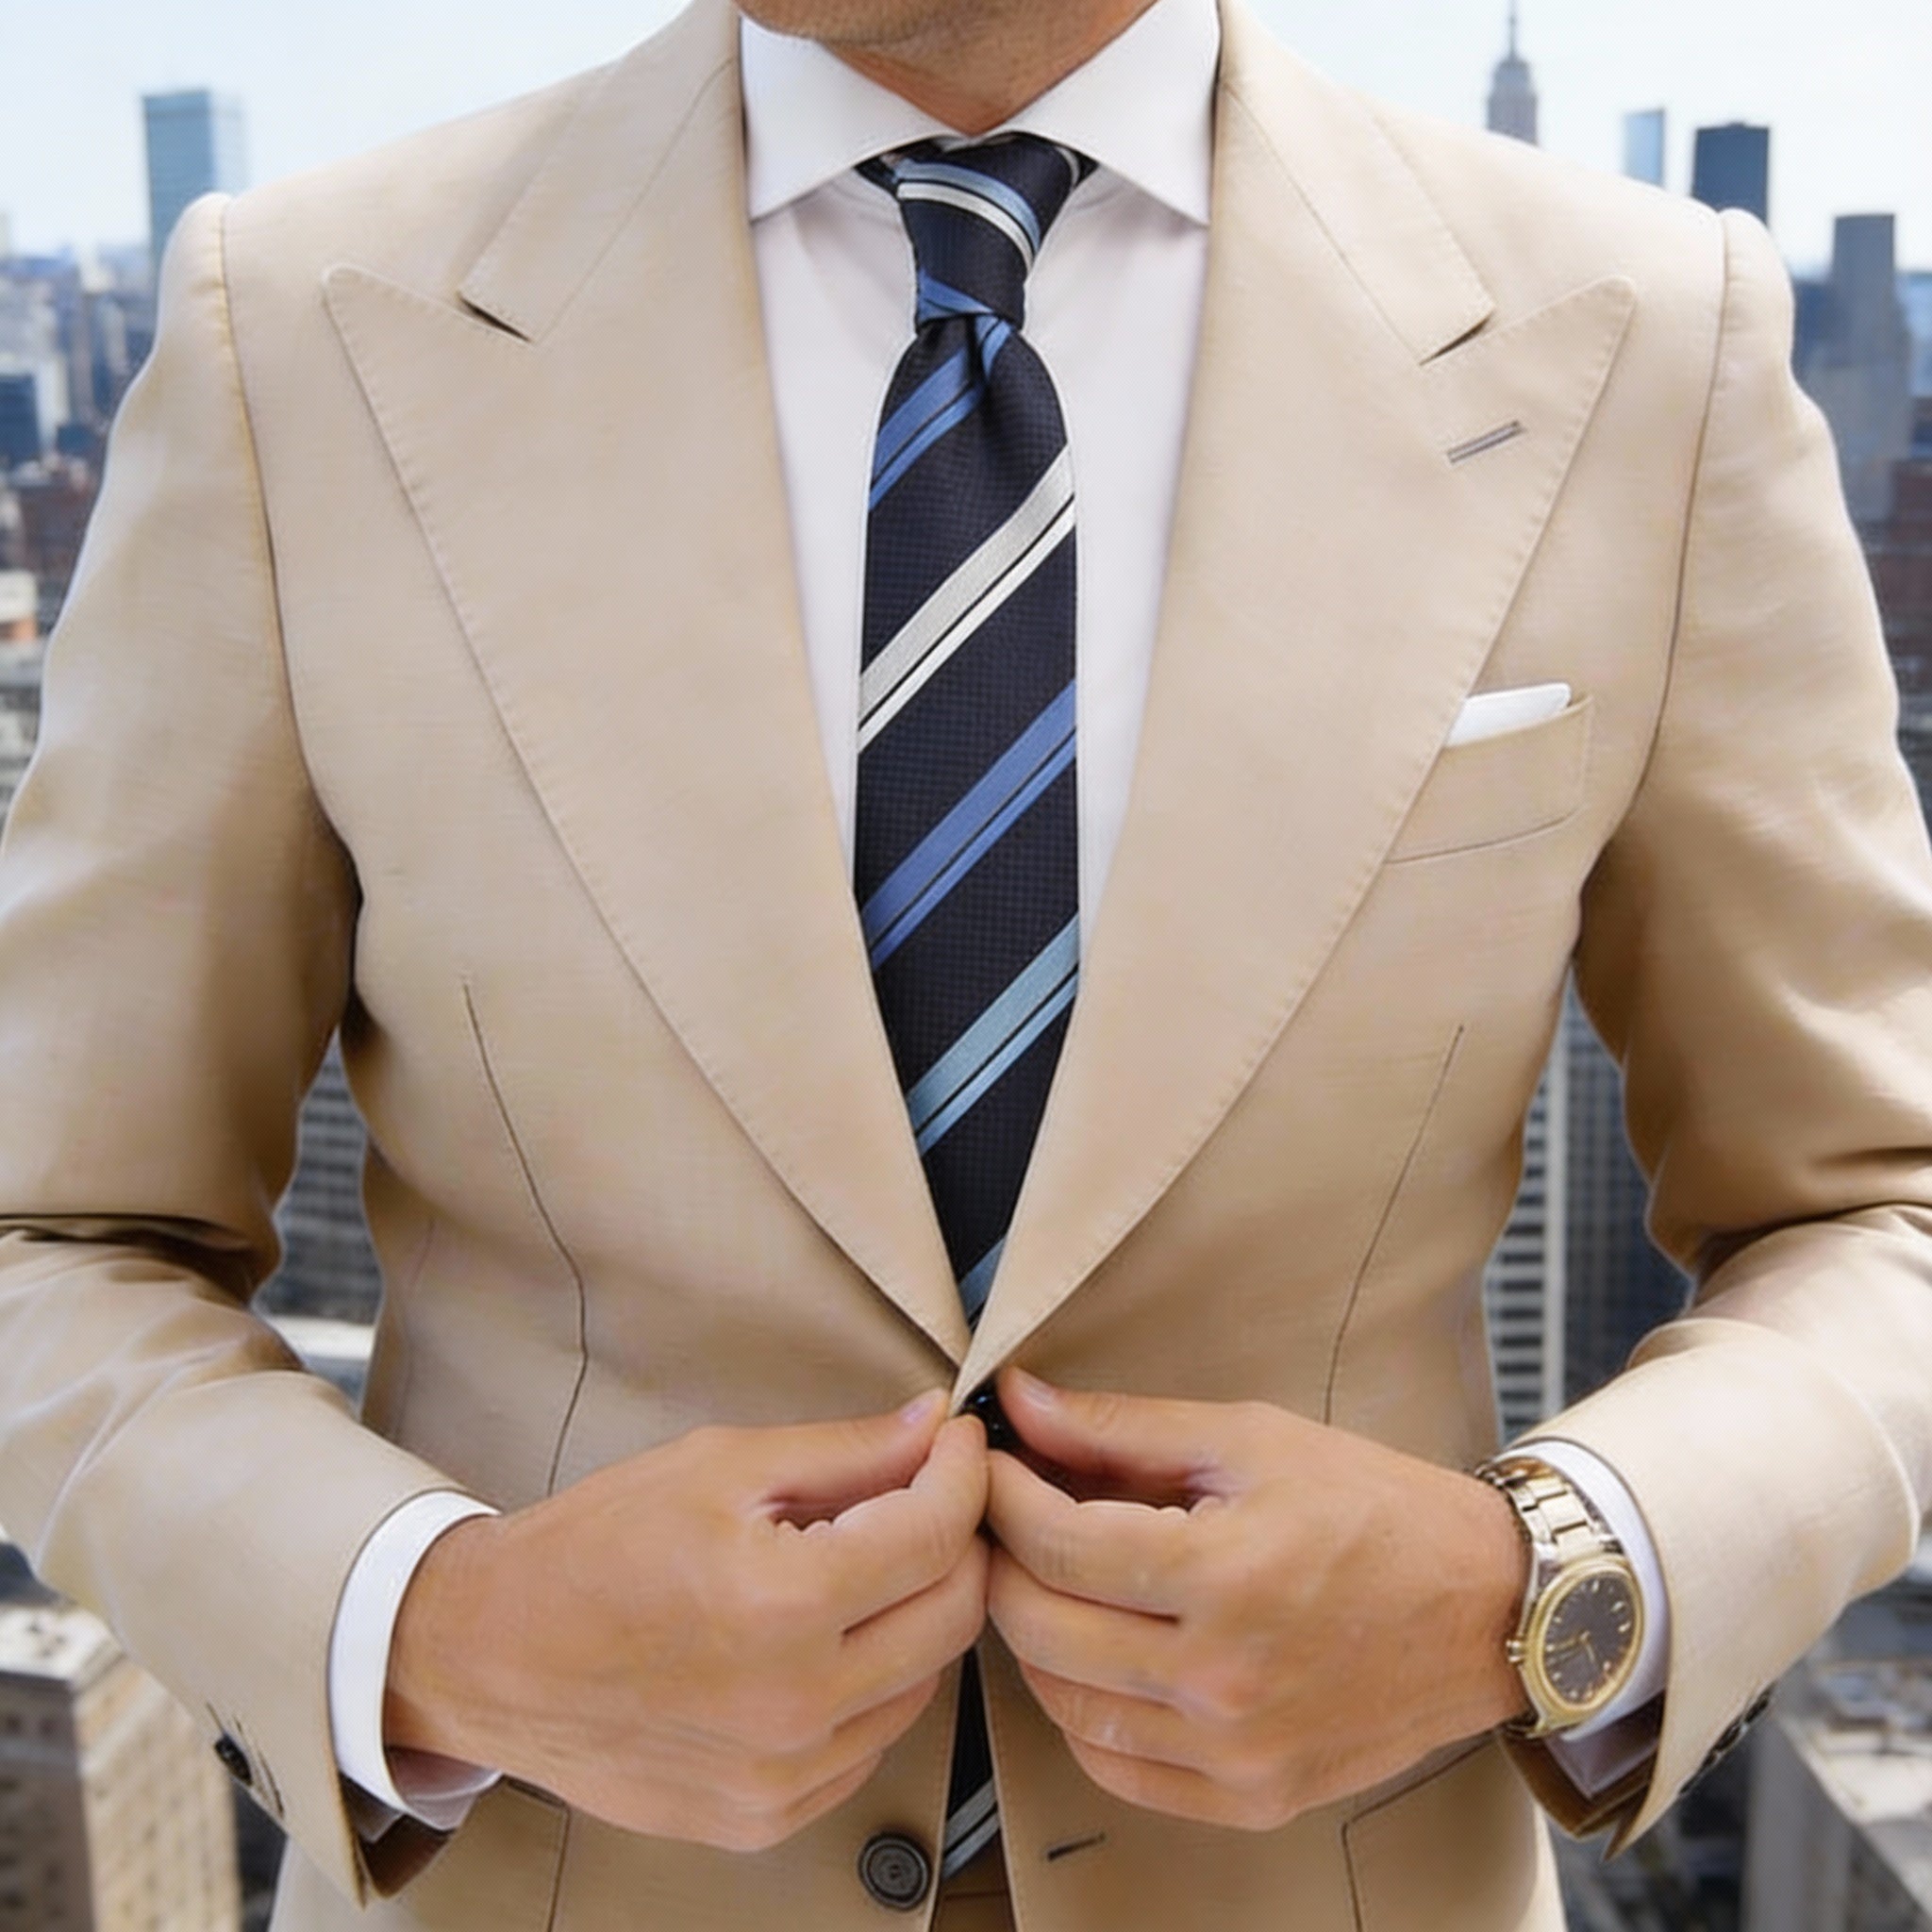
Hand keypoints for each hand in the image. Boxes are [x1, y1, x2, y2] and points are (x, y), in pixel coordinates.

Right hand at [385, 1394, 988, 1851]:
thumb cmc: (594, 1548)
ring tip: (865, 1565)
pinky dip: (872, 1685)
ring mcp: (783, 1776)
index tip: (957, 1443)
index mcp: (783, 1603)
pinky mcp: (765, 1818)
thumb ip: (845, 1451)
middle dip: (959, 1541)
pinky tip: (825, 1639)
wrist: (490, 1656)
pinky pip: (869, 1743)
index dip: (963, 1473)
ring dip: (917, 1614)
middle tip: (926, 1495)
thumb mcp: (719, 1466)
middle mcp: (795, 1704)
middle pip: (954, 1615)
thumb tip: (933, 1426)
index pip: (937, 1534)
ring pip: (924, 1683)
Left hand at [984, 1369, 1527, 1831]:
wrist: (1487, 1608)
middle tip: (1004, 1515)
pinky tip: (1093, 1655)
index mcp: (1225, 1576)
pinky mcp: (1251, 1797)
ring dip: (1033, 1636)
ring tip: (1046, 1578)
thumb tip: (1022, 1402)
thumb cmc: (1375, 1509)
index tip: (991, 1463)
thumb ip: (1123, 1427)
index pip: (1056, 1544)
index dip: (1003, 1495)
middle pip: (1042, 1627)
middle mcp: (1224, 1679)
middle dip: (1002, 1560)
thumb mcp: (1251, 1439)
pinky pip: (1117, 1769)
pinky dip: (1081, 1712)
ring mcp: (1236, 1752)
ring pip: (1064, 1704)